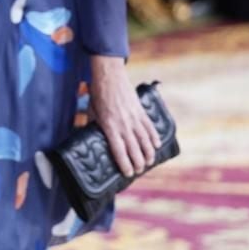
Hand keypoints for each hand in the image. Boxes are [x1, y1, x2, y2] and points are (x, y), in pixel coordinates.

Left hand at [88, 55, 161, 177]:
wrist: (109, 76)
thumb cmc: (98, 94)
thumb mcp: (92, 111)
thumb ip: (94, 125)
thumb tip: (93, 136)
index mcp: (110, 127)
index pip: (119, 151)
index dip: (125, 164)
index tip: (127, 173)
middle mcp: (124, 125)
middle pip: (134, 149)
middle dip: (138, 163)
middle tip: (139, 170)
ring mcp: (134, 119)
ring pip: (145, 141)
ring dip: (148, 154)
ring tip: (148, 162)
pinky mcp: (141, 112)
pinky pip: (150, 128)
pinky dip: (154, 138)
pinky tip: (156, 146)